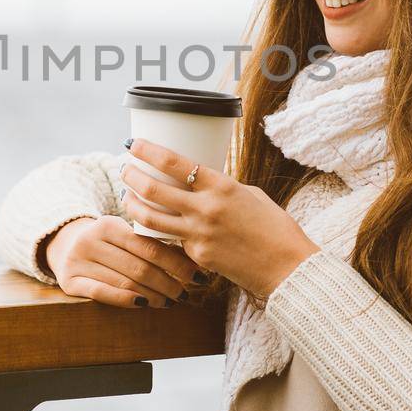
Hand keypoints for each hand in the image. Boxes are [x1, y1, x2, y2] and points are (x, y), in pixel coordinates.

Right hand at [42, 214, 208, 307]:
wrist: (64, 246)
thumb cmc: (107, 243)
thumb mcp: (122, 233)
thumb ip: (149, 242)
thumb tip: (192, 260)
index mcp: (109, 224)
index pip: (149, 247)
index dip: (176, 263)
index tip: (196, 275)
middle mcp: (91, 240)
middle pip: (139, 266)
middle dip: (167, 282)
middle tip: (185, 293)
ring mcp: (78, 261)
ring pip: (124, 281)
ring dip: (152, 295)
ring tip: (170, 301)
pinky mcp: (69, 282)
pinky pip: (102, 292)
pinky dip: (126, 299)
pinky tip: (144, 304)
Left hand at [119, 138, 319, 304]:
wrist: (287, 266)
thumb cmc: (274, 226)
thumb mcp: (248, 195)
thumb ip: (220, 188)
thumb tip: (199, 184)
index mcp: (221, 186)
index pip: (174, 163)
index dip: (148, 151)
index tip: (133, 144)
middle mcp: (206, 209)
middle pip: (153, 190)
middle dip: (132, 176)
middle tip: (124, 169)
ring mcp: (199, 235)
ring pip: (151, 218)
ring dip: (133, 204)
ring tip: (126, 196)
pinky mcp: (197, 256)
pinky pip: (171, 240)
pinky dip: (159, 231)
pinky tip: (151, 225)